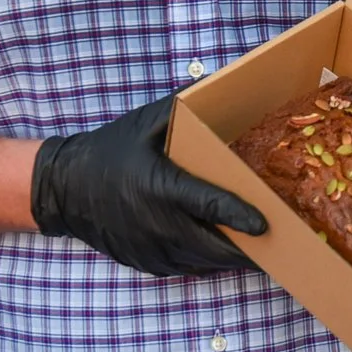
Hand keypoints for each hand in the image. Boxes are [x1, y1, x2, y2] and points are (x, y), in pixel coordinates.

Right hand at [31, 92, 266, 276]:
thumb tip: (221, 84)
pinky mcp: (149, 265)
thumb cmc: (109, 150)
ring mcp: (151, 249)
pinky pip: (190, 267)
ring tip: (270, 250)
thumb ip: (184, 108)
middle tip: (287, 245)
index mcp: (158, 186)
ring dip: (235, 257)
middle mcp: (156, 224)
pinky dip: (212, 261)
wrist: (63, 189)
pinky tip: (232, 250)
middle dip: (252, 249)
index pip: (207, 205)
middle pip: (216, 246)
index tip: (268, 224)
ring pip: (205, 262)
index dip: (240, 215)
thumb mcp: (145, 122)